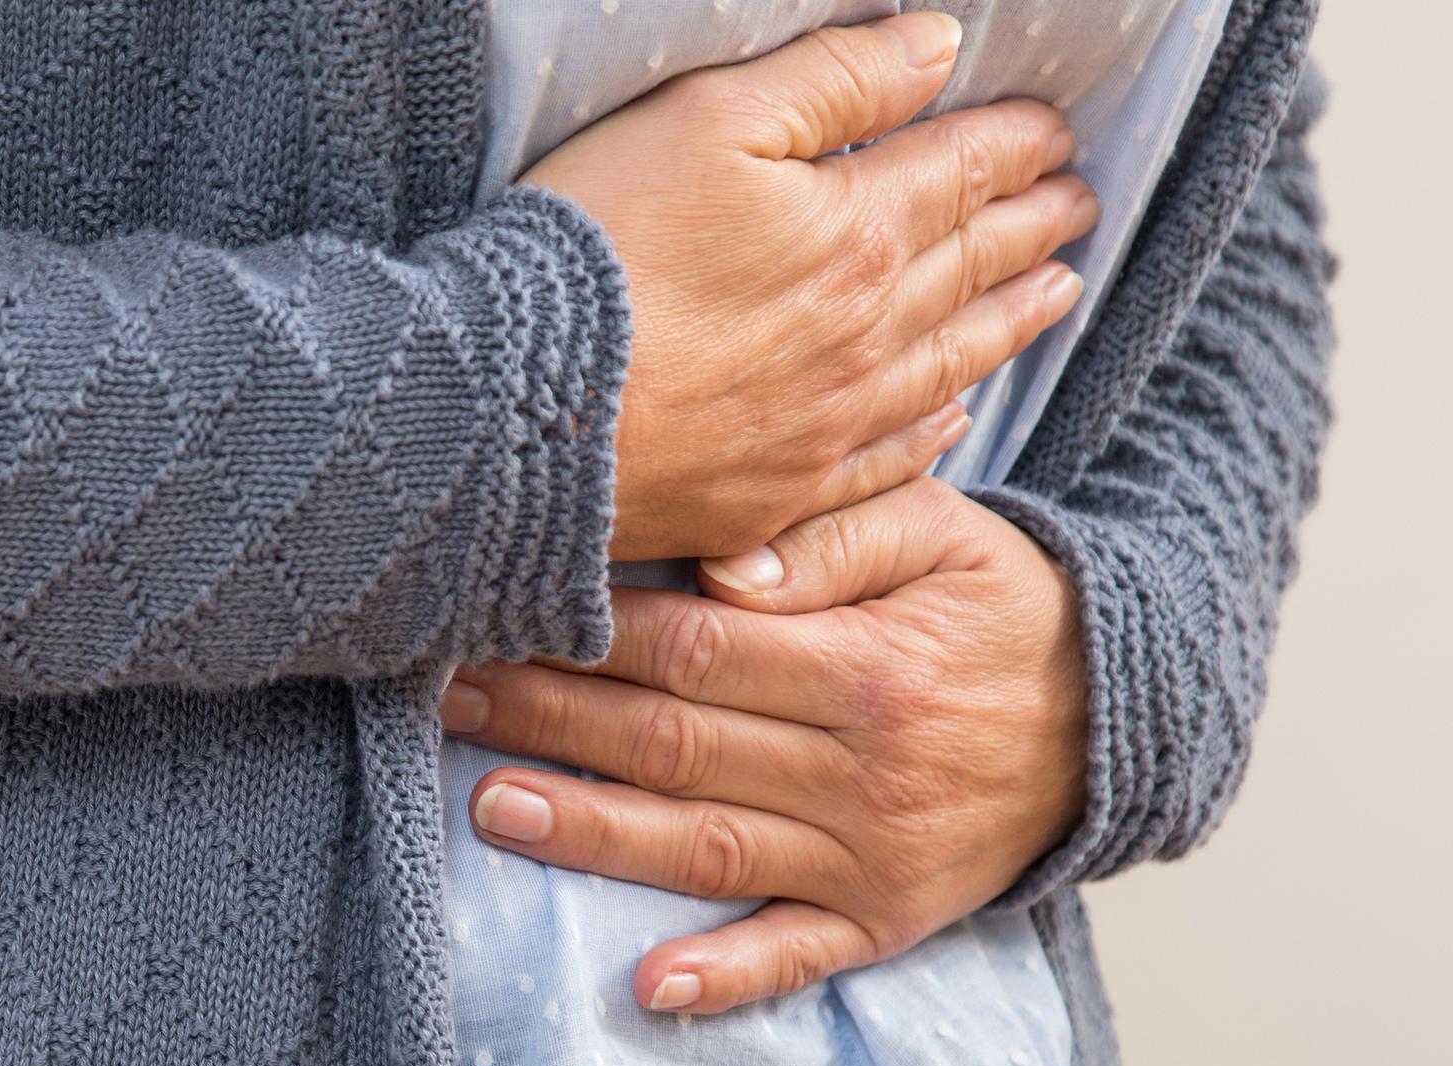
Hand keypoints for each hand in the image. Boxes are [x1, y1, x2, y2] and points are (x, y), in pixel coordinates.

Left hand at [440, 478, 1089, 1012]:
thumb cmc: (1001, 605)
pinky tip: (647, 985)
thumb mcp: (942, 530)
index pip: (694, 649)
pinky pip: (798, 954)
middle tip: (448, 696)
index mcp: (866, 662)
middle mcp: (862, 768)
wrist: (1114, 713)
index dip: (588, 637)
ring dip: (594, 834)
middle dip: (553, 719)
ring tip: (493, 808)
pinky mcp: (886, 916)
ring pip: (708, 846)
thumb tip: (725, 569)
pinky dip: (726, 975)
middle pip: (676, 744)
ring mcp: (872, 854)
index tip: (501, 616)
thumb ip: (835, 534)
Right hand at [520, 14, 1097, 559]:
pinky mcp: (780, 495)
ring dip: (1013, 320)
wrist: (508, 407)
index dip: (1016, 145)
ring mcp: (829, 426)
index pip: (963, 174)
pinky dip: (938, 426)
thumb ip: (832, 80)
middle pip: (973, 267)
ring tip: (1057, 293)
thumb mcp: (706, 120)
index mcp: (858, 233)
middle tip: (1079, 206)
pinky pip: (890, 457)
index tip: (1054, 132)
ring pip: (951, 362)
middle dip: (1033, 226)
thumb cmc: (594, 249)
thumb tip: (937, 48)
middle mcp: (867, 336)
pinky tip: (957, 412)